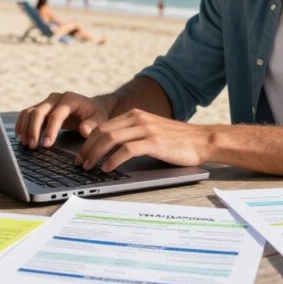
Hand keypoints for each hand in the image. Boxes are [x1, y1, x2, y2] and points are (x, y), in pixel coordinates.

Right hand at [14, 91, 109, 148]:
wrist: (90, 107)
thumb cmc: (95, 115)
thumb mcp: (99, 119)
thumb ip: (92, 125)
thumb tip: (84, 130)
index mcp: (69, 99)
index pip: (56, 115)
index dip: (50, 130)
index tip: (47, 145)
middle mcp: (55, 98)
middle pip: (38, 112)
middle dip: (34, 130)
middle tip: (32, 146)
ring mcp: (46, 102)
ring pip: (29, 112)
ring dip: (25, 128)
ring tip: (25, 144)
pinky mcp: (41, 108)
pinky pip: (26, 114)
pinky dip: (21, 124)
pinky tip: (20, 136)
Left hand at [75, 110, 210, 171]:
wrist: (202, 140)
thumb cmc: (178, 140)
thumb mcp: (152, 130)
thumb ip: (134, 134)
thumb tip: (111, 148)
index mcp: (135, 115)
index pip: (103, 126)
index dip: (89, 141)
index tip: (81, 154)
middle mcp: (138, 119)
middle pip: (103, 131)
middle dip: (87, 148)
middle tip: (80, 162)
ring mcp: (146, 129)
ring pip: (110, 139)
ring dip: (96, 154)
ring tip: (89, 167)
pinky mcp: (153, 142)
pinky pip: (126, 150)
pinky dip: (113, 160)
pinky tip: (107, 168)